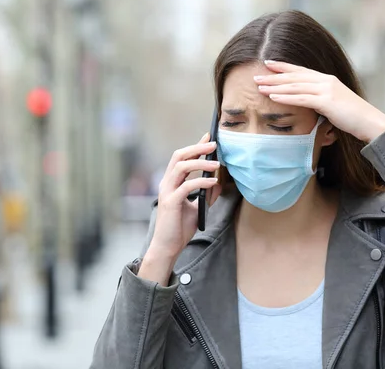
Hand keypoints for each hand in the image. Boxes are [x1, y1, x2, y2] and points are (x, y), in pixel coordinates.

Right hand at [140, 133, 221, 284]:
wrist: (168, 247)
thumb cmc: (179, 228)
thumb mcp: (197, 208)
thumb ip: (206, 194)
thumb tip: (217, 181)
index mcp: (171, 182)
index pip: (182, 158)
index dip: (195, 146)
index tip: (209, 137)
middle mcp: (167, 183)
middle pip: (179, 156)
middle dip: (197, 148)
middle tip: (214, 145)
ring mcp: (167, 192)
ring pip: (181, 167)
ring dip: (200, 162)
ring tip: (216, 164)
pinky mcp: (171, 202)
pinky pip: (186, 186)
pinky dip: (201, 181)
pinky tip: (212, 182)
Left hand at [255, 60, 384, 142]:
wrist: (371, 122)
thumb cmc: (354, 118)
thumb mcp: (334, 106)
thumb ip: (321, 102)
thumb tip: (309, 106)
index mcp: (327, 80)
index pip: (301, 71)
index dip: (284, 67)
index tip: (268, 64)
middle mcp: (326, 81)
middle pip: (294, 76)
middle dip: (274, 76)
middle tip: (256, 76)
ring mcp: (327, 90)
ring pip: (295, 86)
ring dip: (275, 86)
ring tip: (259, 87)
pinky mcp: (327, 101)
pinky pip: (301, 98)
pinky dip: (286, 97)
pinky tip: (273, 97)